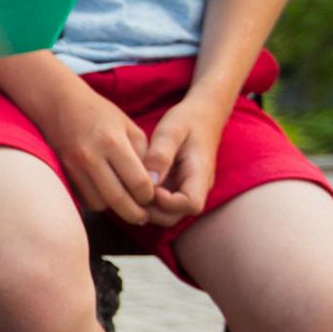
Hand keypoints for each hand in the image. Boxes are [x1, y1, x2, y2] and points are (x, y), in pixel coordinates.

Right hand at [40, 80, 158, 225]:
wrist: (59, 105)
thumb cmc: (100, 114)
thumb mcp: (129, 127)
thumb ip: (142, 155)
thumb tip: (151, 185)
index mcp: (113, 143)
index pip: (138, 182)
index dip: (148, 196)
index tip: (152, 198)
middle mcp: (91, 157)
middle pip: (117, 199)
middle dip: (134, 213)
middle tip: (143, 216)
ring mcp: (73, 167)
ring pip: (99, 203)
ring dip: (114, 208)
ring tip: (124, 204)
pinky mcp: (63, 174)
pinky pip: (83, 199)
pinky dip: (96, 202)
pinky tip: (104, 195)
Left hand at [140, 96, 226, 226]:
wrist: (202, 114)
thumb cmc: (187, 120)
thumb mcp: (171, 130)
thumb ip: (161, 154)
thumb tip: (149, 181)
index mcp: (200, 174)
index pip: (190, 205)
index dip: (167, 202)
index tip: (150, 185)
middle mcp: (196, 188)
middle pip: (175, 216)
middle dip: (151, 210)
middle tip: (131, 191)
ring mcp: (186, 190)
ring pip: (166, 214)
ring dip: (146, 207)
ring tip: (130, 187)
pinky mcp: (176, 188)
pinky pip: (161, 205)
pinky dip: (146, 201)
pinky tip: (133, 185)